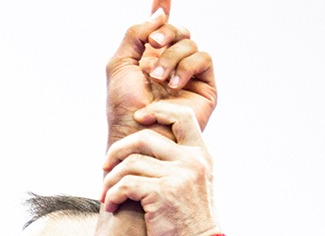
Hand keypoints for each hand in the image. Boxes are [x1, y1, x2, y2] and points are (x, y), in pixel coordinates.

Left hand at [101, 99, 218, 235]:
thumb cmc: (186, 222)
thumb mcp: (191, 184)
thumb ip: (177, 163)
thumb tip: (142, 147)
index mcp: (200, 155)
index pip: (182, 117)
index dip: (157, 112)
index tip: (138, 119)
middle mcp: (192, 161)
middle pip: (144, 138)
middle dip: (117, 151)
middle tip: (105, 166)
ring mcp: (178, 176)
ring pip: (129, 163)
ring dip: (110, 181)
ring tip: (107, 196)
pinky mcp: (161, 193)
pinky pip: (125, 184)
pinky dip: (112, 196)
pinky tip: (112, 207)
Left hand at [105, 3, 216, 143]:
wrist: (138, 134)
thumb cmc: (124, 107)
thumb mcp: (119, 65)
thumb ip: (135, 34)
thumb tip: (160, 14)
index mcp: (148, 58)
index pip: (159, 28)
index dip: (162, 8)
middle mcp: (169, 64)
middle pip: (178, 30)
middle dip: (165, 34)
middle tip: (152, 46)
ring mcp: (188, 75)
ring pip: (191, 43)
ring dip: (172, 56)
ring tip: (159, 78)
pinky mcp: (205, 86)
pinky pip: (204, 58)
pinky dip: (189, 65)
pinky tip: (175, 83)